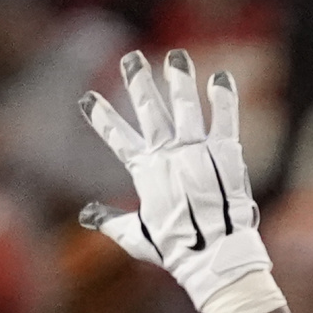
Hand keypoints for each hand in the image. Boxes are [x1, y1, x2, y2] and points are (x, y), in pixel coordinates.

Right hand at [79, 49, 273, 312]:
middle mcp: (169, 155)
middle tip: (131, 59)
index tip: (87, 98)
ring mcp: (197, 152)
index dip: (102, 118)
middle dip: (139, 83)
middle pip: (149, 112)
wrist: (214, 255)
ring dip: (179, 81)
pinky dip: (223, 99)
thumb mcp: (135, 235)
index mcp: (146, 171)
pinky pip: (224, 120)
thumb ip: (110, 220)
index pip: (118, 138)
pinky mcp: (225, 154)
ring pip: (185, 108)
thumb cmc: (175, 248)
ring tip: (176, 57)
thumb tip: (86, 215)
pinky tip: (222, 78)